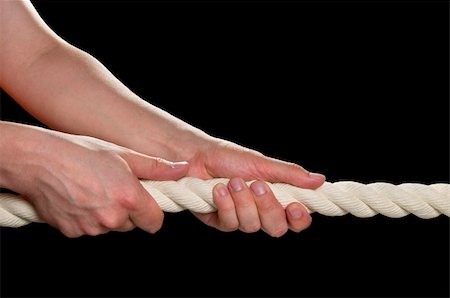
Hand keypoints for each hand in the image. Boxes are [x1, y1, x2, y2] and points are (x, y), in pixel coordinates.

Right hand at [3, 124, 187, 236]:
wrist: (38, 160)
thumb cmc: (81, 152)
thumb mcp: (124, 154)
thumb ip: (156, 167)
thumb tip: (182, 169)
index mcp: (129, 198)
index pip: (155, 222)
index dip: (152, 212)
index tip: (145, 203)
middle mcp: (112, 217)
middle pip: (132, 224)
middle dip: (128, 211)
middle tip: (114, 189)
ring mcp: (91, 227)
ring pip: (110, 227)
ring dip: (107, 215)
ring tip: (94, 190)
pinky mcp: (72, 232)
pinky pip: (89, 229)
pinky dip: (87, 218)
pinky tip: (79, 199)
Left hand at [180, 139, 324, 236]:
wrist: (199, 157)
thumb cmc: (232, 158)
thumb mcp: (263, 164)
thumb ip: (290, 175)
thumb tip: (320, 180)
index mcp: (277, 198)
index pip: (296, 220)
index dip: (299, 219)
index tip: (294, 206)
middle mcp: (261, 212)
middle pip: (277, 228)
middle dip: (267, 207)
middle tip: (257, 185)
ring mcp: (242, 219)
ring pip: (252, 226)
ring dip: (243, 201)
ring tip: (233, 181)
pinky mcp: (222, 222)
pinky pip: (230, 223)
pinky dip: (226, 204)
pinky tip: (218, 189)